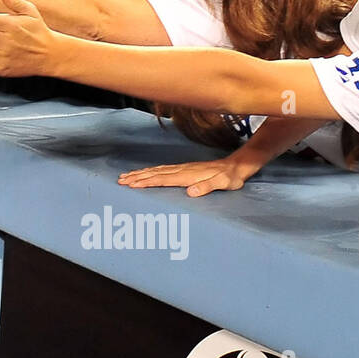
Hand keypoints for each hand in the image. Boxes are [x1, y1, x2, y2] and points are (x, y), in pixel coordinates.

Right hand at [118, 155, 257, 196]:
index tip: (132, 185)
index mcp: (188, 175)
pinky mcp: (184, 168)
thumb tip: (191, 192)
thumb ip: (208, 186)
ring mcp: (182, 168)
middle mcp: (182, 170)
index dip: (147, 182)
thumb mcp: (224, 184)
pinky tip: (146, 172)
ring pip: (157, 170)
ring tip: (126, 176)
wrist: (237, 165)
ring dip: (141, 173)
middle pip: (155, 173)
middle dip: (137, 177)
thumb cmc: (231, 178)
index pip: (163, 179)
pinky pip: (162, 169)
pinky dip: (151, 171)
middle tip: (121, 180)